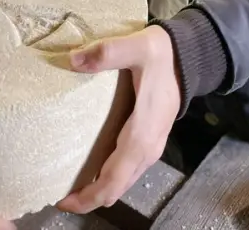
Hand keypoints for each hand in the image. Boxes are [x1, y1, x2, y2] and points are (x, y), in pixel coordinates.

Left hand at [58, 26, 180, 213]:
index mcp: (141, 135)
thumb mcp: (135, 47)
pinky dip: (110, 176)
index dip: (88, 197)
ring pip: (123, 182)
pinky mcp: (151, 141)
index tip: (62, 202)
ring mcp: (152, 147)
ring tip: (72, 181)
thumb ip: (106, 53)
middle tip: (59, 194)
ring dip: (100, 187)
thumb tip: (73, 60)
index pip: (113, 181)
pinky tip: (93, 163)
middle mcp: (148, 149)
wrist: (189, 56)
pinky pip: (128, 170)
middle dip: (89, 197)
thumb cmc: (162, 54)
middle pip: (116, 189)